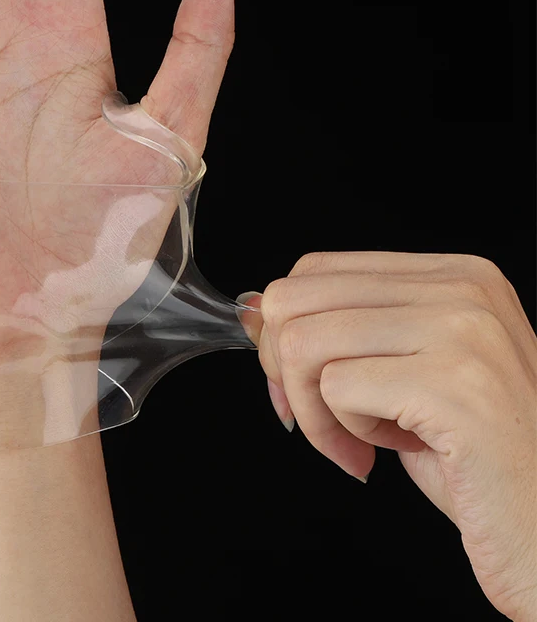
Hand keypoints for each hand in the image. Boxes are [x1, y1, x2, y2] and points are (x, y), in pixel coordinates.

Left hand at [238, 252, 536, 619]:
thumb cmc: (473, 456)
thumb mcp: (404, 369)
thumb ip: (343, 328)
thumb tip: (254, 309)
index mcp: (456, 274)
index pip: (315, 269)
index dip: (284, 329)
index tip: (299, 381)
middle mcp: (465, 290)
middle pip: (297, 299)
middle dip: (283, 369)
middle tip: (316, 417)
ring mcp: (464, 334)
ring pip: (304, 342)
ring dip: (311, 409)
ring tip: (356, 441)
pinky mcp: (456, 387)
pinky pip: (335, 388)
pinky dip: (340, 431)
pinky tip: (384, 452)